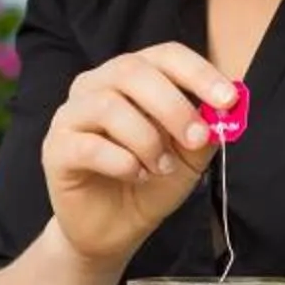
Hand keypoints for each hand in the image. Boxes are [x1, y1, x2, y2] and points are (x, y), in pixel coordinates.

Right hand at [41, 42, 236, 267]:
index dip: (198, 73)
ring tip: (161, 167)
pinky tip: (136, 175)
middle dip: (172, 105)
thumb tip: (225, 112)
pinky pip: (88, 145)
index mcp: (132, 76)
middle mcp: (96, 85)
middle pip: (132, 71)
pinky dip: (121, 162)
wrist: (113, 229)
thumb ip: (206, 131)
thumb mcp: (189, 157)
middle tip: (197, 138)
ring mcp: (70, 115)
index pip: (165, 55)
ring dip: (146, 139)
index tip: (228, 100)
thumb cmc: (149, 181)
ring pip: (108, 106)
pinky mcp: (56, 149)